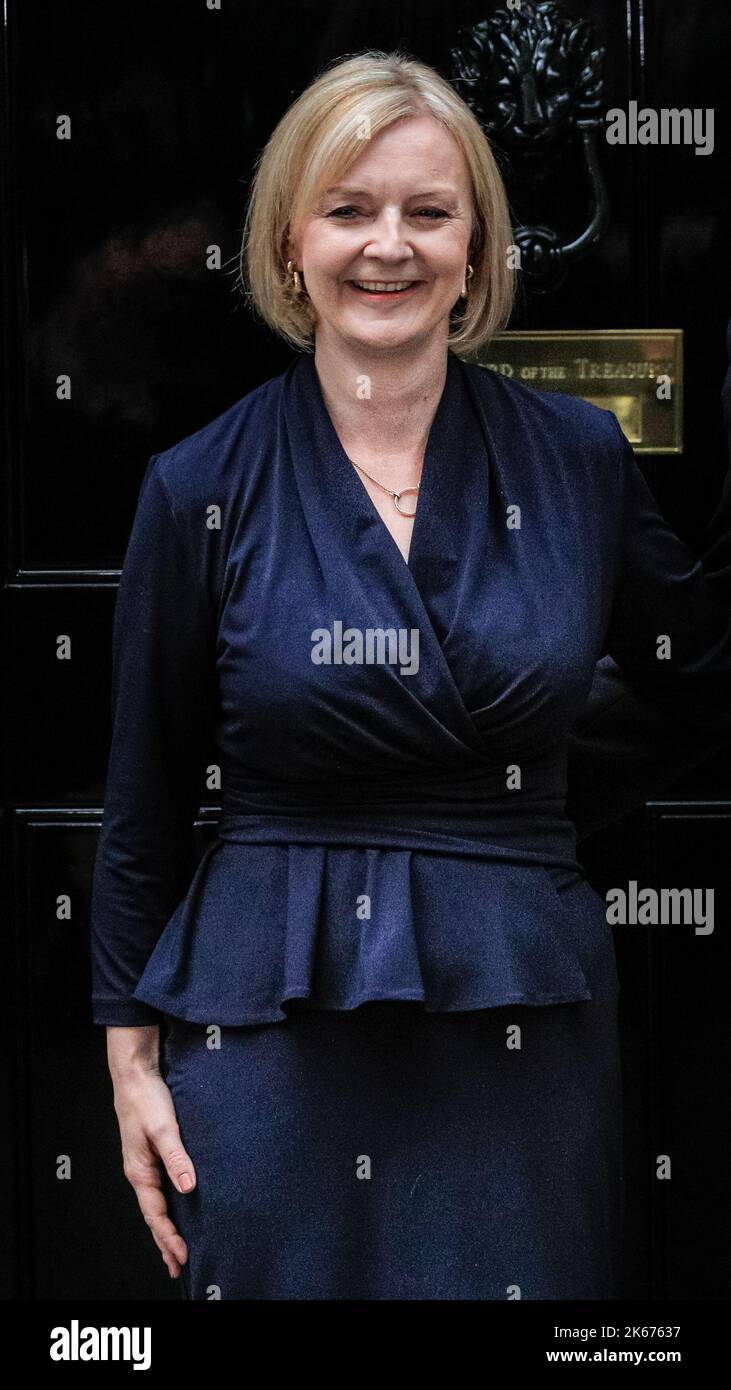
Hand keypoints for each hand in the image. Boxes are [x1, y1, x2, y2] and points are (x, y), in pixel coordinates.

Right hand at [107, 1026, 196, 1279]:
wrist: (136, 1074)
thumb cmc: (146, 1098)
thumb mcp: (163, 1128)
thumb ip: (176, 1157)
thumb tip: (189, 1187)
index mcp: (139, 1171)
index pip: (155, 1214)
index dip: (169, 1237)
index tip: (183, 1256)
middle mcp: (140, 1172)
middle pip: (153, 1215)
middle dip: (165, 1242)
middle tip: (179, 1267)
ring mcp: (146, 1164)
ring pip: (157, 1204)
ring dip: (166, 1227)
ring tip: (176, 1249)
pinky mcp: (153, 1153)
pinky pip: (160, 1188)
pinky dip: (169, 1206)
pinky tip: (178, 1209)